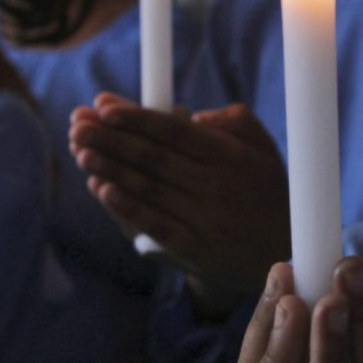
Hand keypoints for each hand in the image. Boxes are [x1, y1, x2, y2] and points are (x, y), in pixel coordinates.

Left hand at [68, 93, 289, 294]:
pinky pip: (155, 224)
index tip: (104, 105)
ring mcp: (205, 220)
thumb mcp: (265, 150)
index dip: (137, 117)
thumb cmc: (268, 194)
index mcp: (231, 157)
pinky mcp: (194, 249)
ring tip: (80, 150)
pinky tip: (101, 189)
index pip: (175, 131)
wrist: (286, 257)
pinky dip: (127, 207)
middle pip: (154, 157)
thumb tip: (190, 114)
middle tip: (77, 123)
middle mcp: (217, 187)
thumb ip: (234, 121)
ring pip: (149, 188)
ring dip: (111, 167)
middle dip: (111, 138)